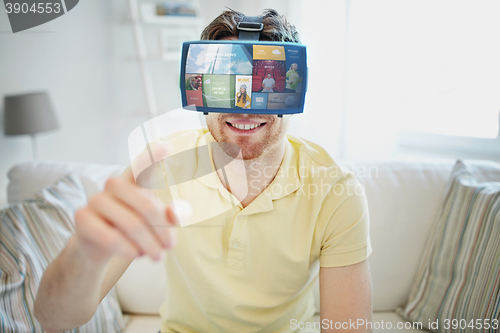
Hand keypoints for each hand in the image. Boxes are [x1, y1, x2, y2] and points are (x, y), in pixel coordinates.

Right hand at [74, 141, 189, 262]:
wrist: (99, 247)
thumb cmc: (132, 229)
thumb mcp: (154, 223)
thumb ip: (167, 217)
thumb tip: (175, 214)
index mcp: (133, 182)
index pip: (143, 166)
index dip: (154, 156)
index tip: (167, 145)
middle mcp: (114, 186)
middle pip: (146, 205)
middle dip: (162, 229)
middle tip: (170, 246)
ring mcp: (96, 200)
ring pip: (130, 223)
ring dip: (148, 244)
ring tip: (157, 256)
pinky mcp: (82, 218)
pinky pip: (110, 237)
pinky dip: (128, 249)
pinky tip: (135, 255)